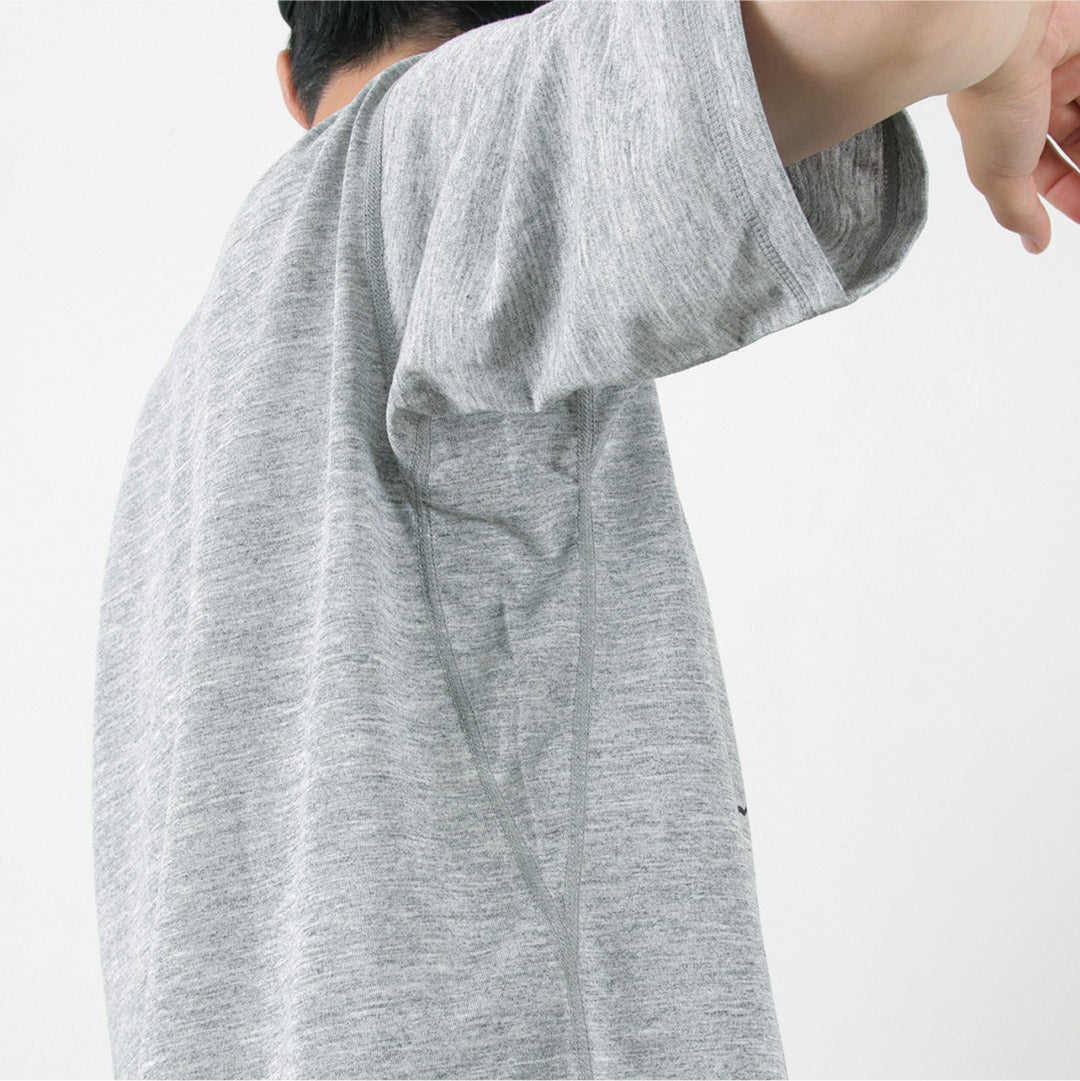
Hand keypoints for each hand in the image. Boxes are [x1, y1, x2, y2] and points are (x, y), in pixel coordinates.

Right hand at [945, 1, 1079, 253]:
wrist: (1002, 39)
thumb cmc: (990, 102)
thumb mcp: (997, 177)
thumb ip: (1018, 212)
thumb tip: (1034, 243)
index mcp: (1007, 131)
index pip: (1044, 170)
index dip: (1067, 194)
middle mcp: (1038, 100)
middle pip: (1076, 142)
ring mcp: (1067, 71)